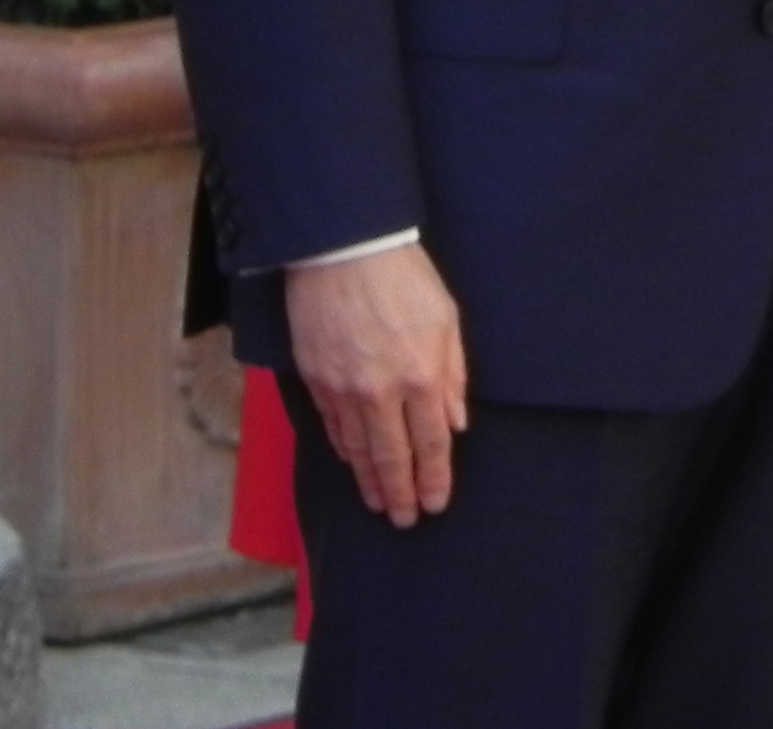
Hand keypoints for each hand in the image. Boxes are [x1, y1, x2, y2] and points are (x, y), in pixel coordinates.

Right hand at [287, 244, 468, 527]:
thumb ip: (453, 375)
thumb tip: (457, 422)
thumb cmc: (404, 278)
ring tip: (378, 502)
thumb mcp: (446, 320)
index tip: (434, 503)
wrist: (344, 251)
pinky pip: (331, 427)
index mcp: (421, 376)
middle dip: (399, 494)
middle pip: (391, 457)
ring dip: (368, 480)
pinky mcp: (316, 380)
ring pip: (357, 449)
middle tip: (403, 520)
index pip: (430, 444)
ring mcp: (343, 389)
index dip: (433, 479)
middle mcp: (381, 392)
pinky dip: (343, 450)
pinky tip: (352, 462)